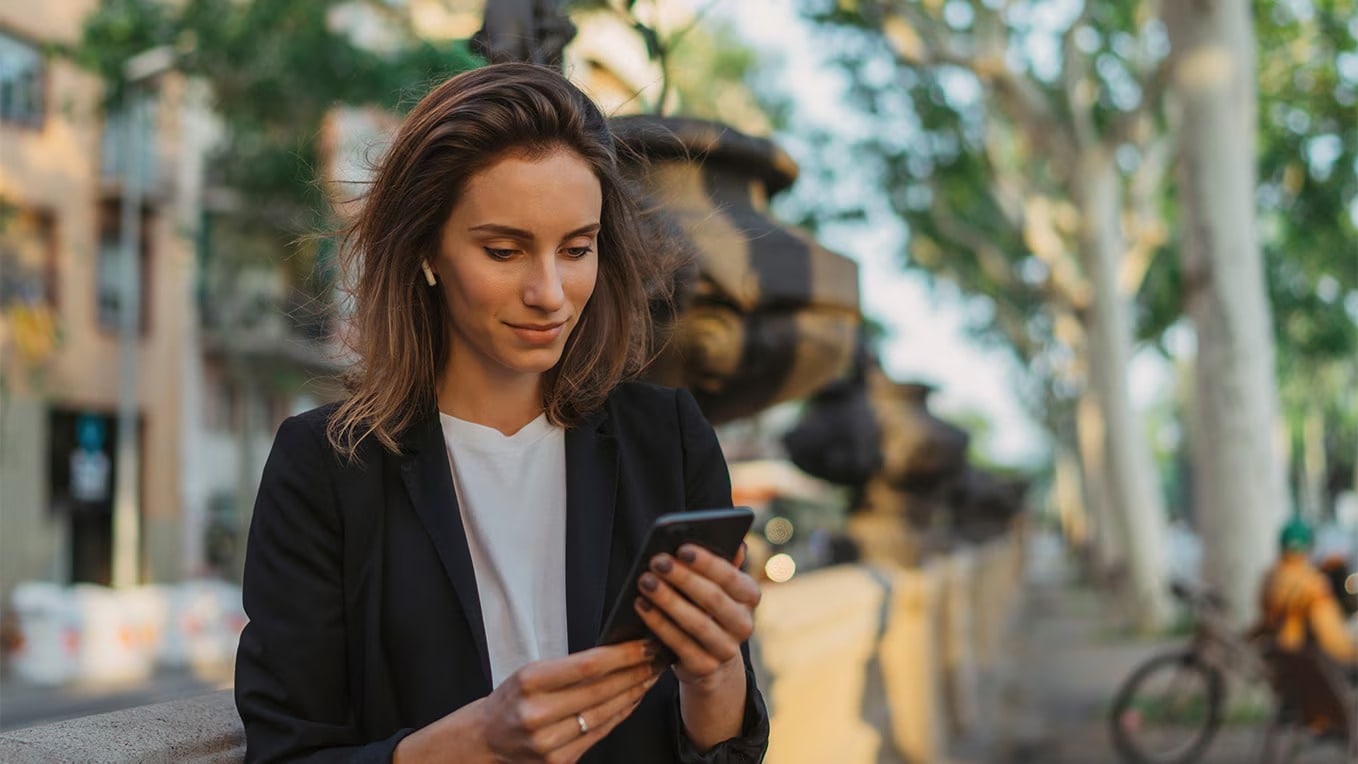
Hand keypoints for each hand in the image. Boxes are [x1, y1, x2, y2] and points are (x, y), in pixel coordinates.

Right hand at [395, 640, 658, 763]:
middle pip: (602, 691)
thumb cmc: (512, 698)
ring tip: (651, 675)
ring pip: (606, 713)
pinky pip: (601, 733)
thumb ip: (571, 666)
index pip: (588, 666)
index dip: (623, 655)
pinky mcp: (560, 761)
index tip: (646, 644)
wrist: (487, 739)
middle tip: (658, 657)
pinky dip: (621, 714)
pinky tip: (633, 698)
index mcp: (529, 682)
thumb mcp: (532, 671)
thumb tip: (618, 652)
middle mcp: (538, 714)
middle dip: (636, 672)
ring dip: (634, 693)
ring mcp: (549, 742)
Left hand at [633, 542, 760, 687]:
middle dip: (682, 578)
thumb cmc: (707, 608)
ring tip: (644, 581)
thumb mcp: (717, 585)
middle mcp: (744, 624)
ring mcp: (726, 649)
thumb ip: (724, 563)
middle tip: (656, 561)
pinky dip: (658, 624)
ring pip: (696, 623)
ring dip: (668, 600)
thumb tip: (737, 541)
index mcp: (750, 597)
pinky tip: (641, 605)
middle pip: (713, 599)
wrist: (709, 658)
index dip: (707, 563)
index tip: (682, 548)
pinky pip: (679, 645)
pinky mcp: (705, 667)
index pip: (731, 577)